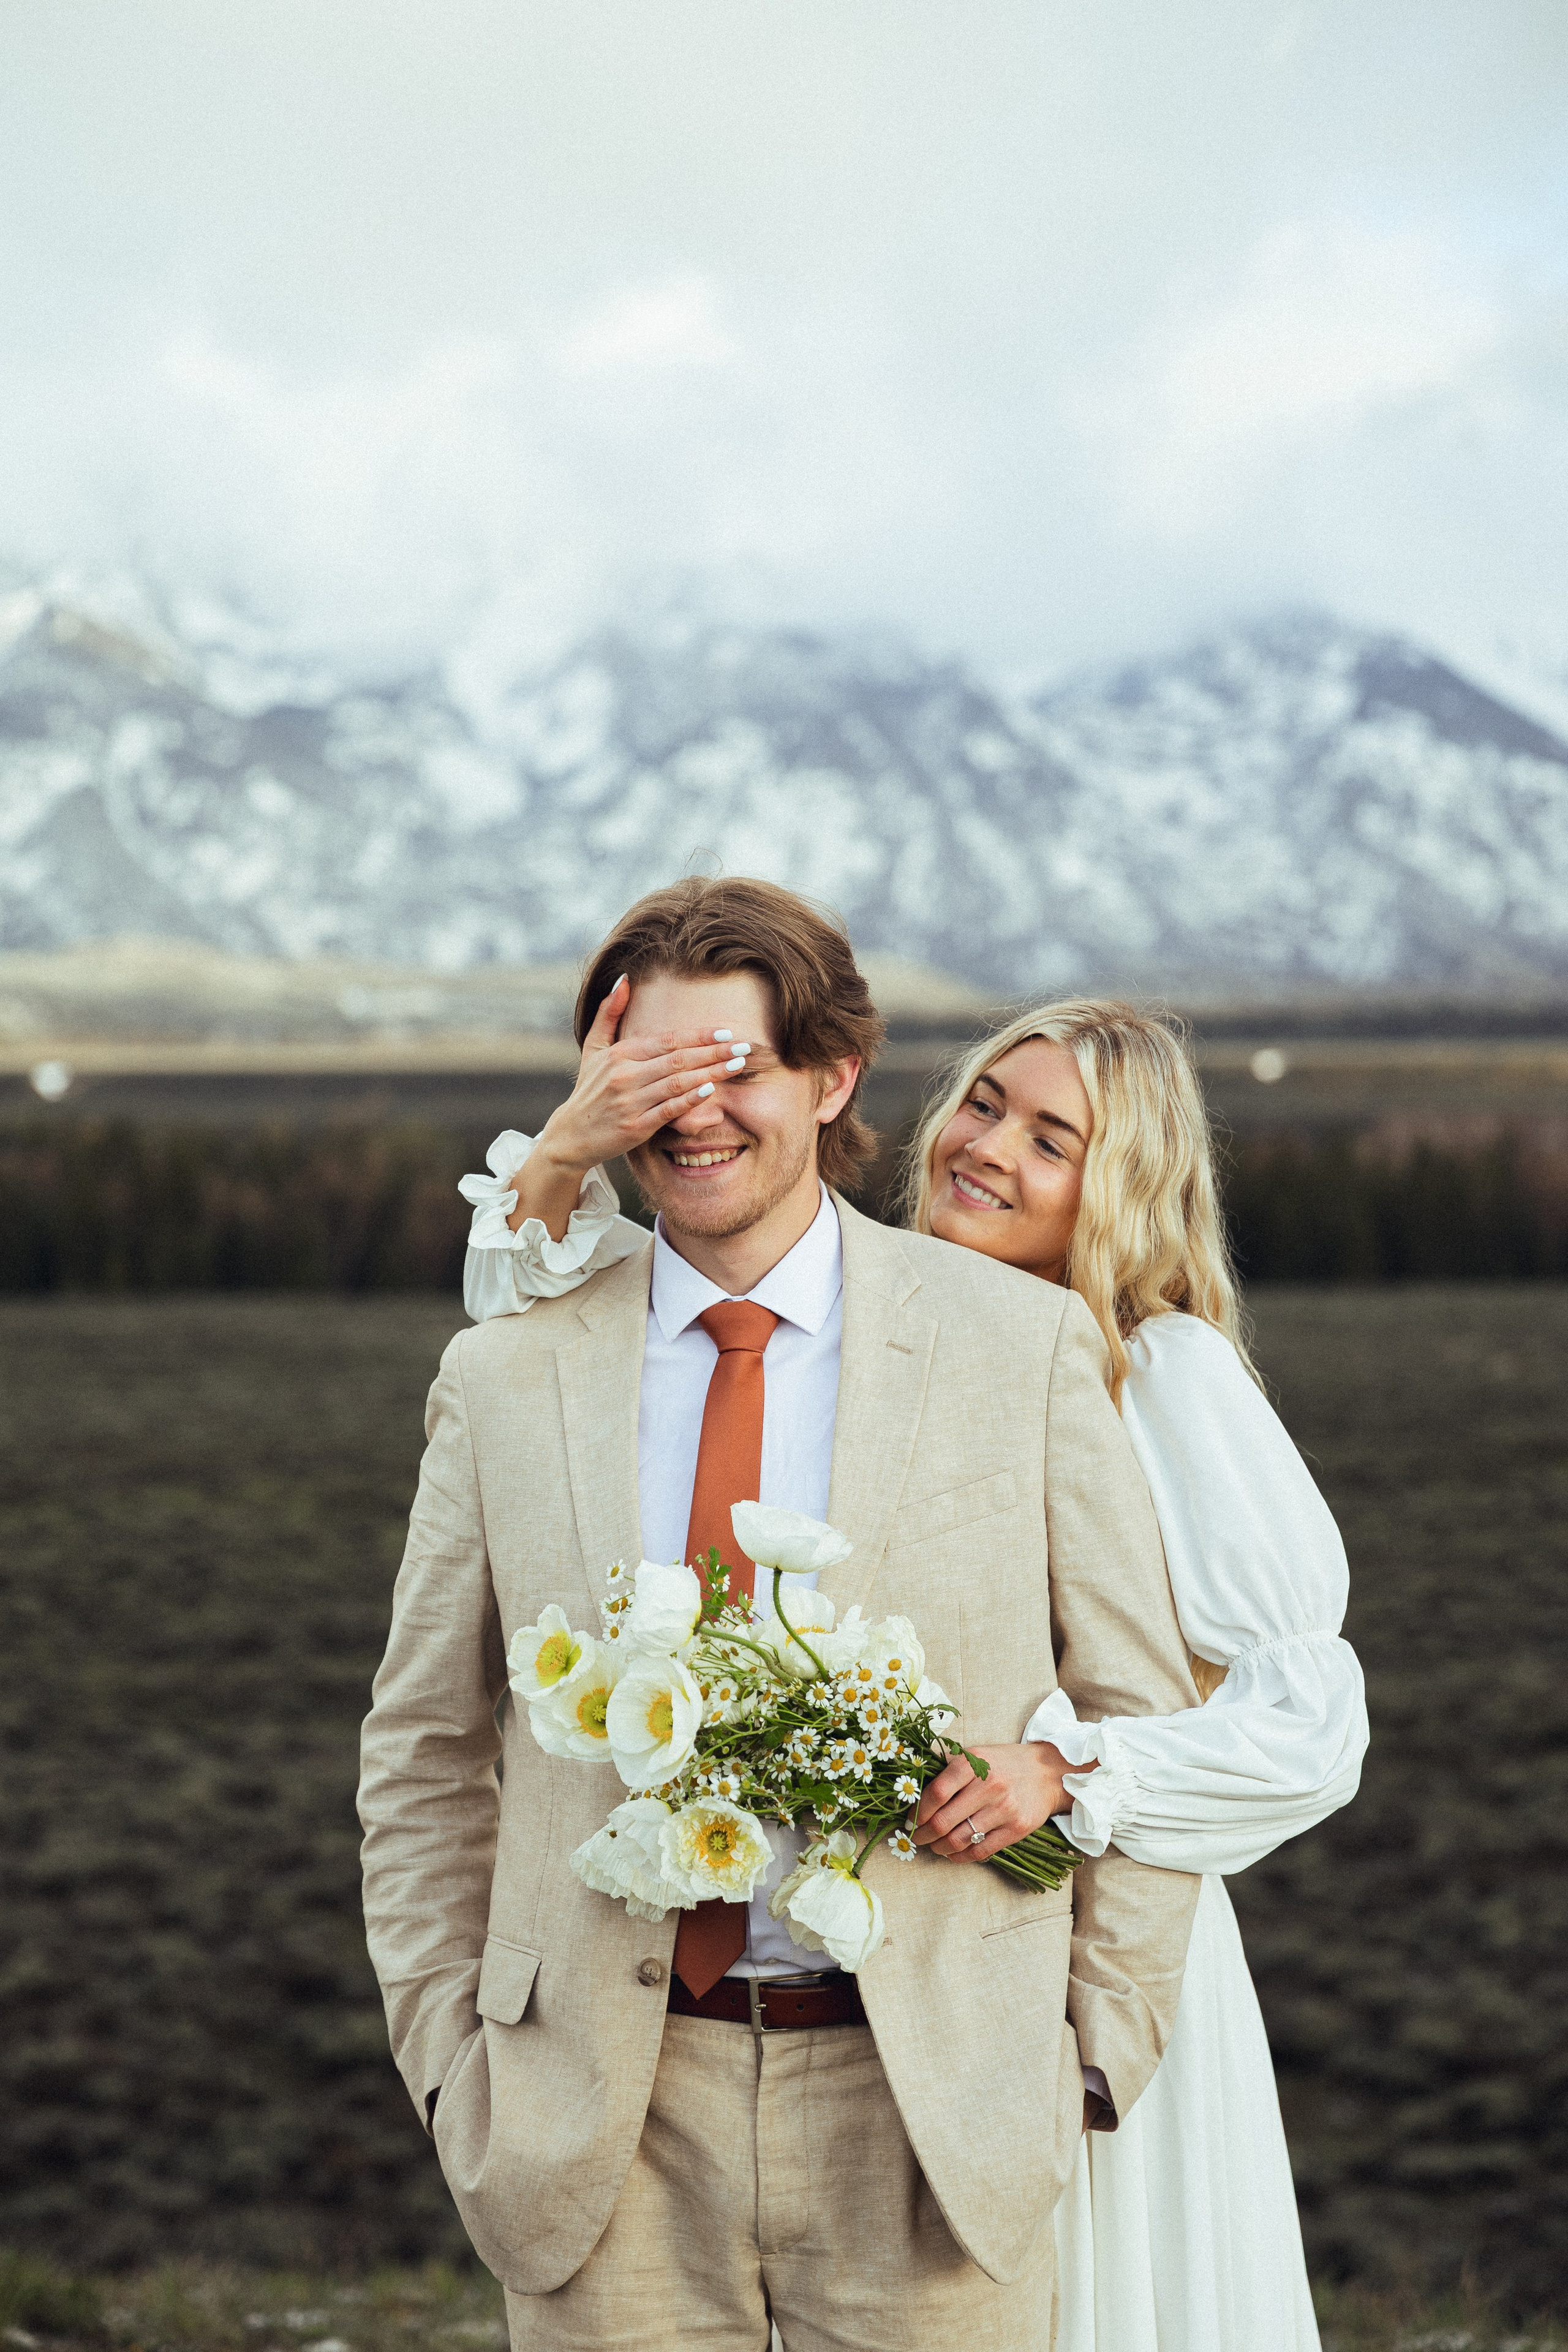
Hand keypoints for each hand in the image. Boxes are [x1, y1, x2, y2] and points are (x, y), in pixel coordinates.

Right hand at [507, 976, 752, 1238]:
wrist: (570, 1136)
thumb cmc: (588, 1091)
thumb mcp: (593, 1048)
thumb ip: (608, 1013)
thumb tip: (624, 978)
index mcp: (620, 1054)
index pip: (667, 1040)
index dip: (698, 1035)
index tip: (726, 1032)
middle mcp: (625, 1075)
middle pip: (678, 1059)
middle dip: (714, 1051)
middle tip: (744, 1046)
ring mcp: (631, 1101)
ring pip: (678, 1082)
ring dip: (711, 1072)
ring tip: (737, 1065)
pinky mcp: (635, 1127)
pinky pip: (669, 1109)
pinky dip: (691, 1099)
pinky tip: (712, 1090)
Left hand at [912, 1740, 1085, 1862]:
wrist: (1047, 1773)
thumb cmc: (1003, 1764)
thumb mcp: (976, 1755)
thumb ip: (948, 1768)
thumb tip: (915, 1788)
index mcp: (974, 1763)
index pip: (937, 1792)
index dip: (918, 1811)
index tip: (910, 1820)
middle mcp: (989, 1785)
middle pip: (944, 1821)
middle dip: (923, 1835)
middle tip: (917, 1838)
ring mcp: (1004, 1809)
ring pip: (960, 1840)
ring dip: (939, 1848)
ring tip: (934, 1846)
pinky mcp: (1016, 1829)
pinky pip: (980, 1852)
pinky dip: (961, 1857)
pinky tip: (953, 1853)